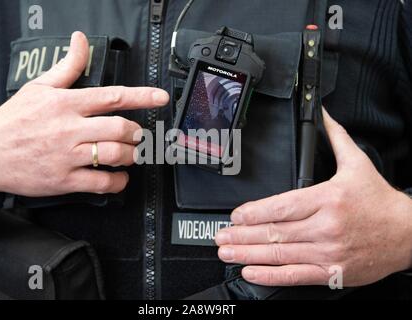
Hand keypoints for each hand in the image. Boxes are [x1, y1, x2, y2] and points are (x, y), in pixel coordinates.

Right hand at [0, 32, 168, 196]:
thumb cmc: (13, 120)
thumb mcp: (38, 88)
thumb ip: (67, 67)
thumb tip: (81, 42)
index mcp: (66, 103)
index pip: (112, 96)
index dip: (142, 96)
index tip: (161, 98)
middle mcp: (69, 129)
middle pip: (120, 128)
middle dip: (136, 133)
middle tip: (138, 135)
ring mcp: (66, 155)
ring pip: (114, 154)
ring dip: (131, 155)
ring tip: (131, 154)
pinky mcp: (63, 179)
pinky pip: (101, 182)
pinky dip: (118, 182)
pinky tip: (120, 177)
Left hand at [216, 109, 411, 286]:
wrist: (408, 233)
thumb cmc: (379, 200)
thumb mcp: (357, 163)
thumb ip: (335, 137)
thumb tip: (323, 113)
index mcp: (328, 198)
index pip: (283, 206)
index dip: (255, 212)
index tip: (235, 215)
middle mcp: (326, 226)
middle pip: (276, 231)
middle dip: (243, 235)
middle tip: (220, 235)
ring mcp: (329, 252)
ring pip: (281, 254)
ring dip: (248, 254)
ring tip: (227, 252)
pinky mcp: (333, 273)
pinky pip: (296, 276)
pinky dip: (271, 276)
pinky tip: (251, 272)